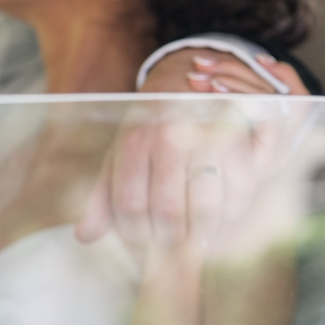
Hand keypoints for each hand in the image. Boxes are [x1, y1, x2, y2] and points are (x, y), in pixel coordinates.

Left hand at [77, 50, 309, 246]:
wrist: (186, 84)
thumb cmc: (148, 132)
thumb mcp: (119, 157)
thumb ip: (102, 198)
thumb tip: (83, 237)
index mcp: (132, 143)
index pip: (129, 206)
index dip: (134, 233)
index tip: (141, 237)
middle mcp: (168, 138)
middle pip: (169, 211)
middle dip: (170, 238)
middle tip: (171, 240)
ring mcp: (206, 137)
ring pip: (207, 206)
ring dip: (202, 231)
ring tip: (195, 232)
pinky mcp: (240, 139)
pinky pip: (241, 192)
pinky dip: (233, 211)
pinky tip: (221, 212)